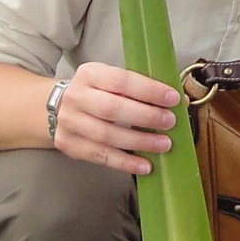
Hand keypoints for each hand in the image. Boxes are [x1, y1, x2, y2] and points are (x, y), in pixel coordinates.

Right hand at [50, 61, 179, 175]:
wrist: (58, 108)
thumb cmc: (96, 94)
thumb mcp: (111, 82)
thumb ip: (141, 90)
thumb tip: (181, 101)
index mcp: (89, 74)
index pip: (121, 80)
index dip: (148, 90)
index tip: (173, 98)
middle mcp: (76, 96)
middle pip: (112, 109)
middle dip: (145, 116)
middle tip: (169, 122)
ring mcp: (69, 122)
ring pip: (106, 135)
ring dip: (139, 141)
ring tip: (163, 144)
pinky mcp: (69, 144)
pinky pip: (100, 156)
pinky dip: (125, 163)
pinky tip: (144, 166)